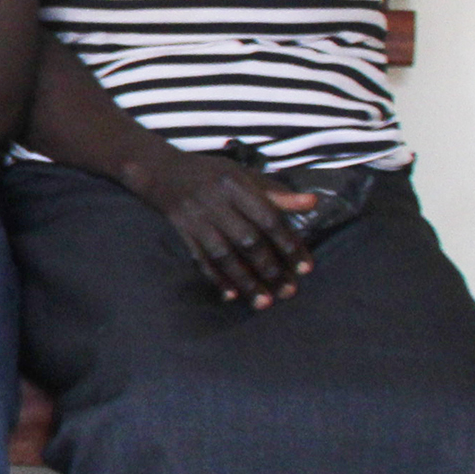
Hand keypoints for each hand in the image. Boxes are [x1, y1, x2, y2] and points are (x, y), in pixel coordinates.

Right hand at [125, 144, 317, 306]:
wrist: (161, 171)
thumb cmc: (211, 173)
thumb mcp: (244, 175)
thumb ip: (276, 193)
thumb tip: (313, 203)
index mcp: (237, 186)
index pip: (268, 218)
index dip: (288, 244)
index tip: (305, 268)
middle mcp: (216, 203)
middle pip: (247, 240)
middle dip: (269, 268)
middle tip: (288, 291)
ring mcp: (197, 220)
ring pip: (224, 255)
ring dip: (245, 280)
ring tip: (264, 302)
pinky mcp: (183, 233)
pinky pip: (201, 259)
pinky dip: (216, 278)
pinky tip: (230, 295)